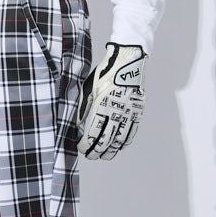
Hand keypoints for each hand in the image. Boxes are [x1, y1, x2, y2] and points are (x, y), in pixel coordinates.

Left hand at [77, 42, 146, 158]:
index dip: (85, 144)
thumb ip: (83, 107)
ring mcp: (129, 113)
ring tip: (103, 155)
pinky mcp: (138, 111)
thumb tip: (78, 126)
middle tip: (90, 155)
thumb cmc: (105, 73)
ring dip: (111, 150)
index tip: (80, 148)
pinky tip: (118, 146)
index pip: (92, 133)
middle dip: (96, 151)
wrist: (128, 61)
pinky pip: (131, 132)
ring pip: (120, 140)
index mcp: (102, 105)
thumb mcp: (88, 88)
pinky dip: (124, 142)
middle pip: (106, 140)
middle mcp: (117, 111)